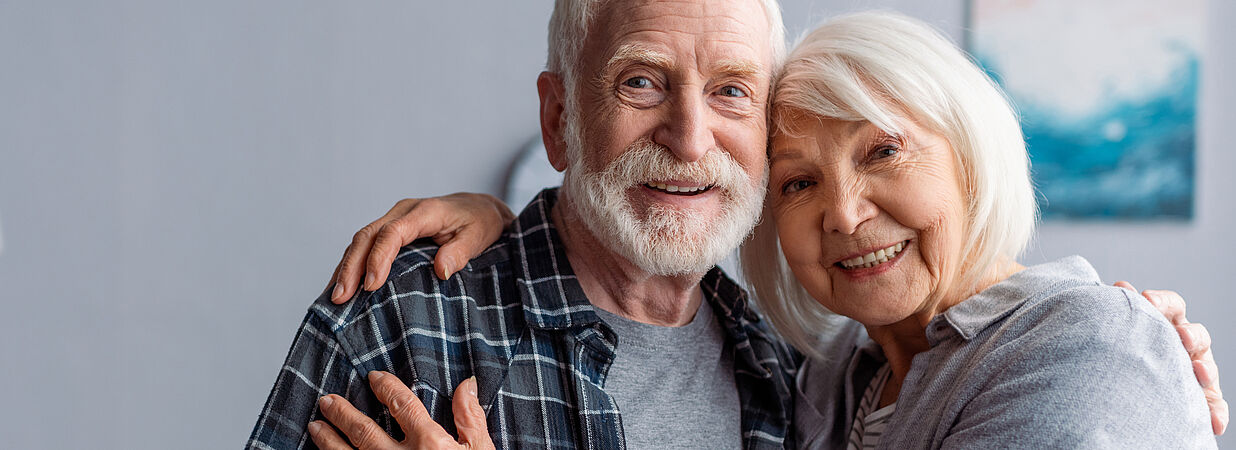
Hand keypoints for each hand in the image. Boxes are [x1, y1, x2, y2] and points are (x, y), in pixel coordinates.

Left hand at [310, 371, 493, 448]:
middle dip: (343, 413)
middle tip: (327, 401)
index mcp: (430, 442)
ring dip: (329, 439)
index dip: (386, 387)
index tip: (373, 378)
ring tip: (316, 426)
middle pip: (365, 430)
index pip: (402, 405)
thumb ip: (470, 418)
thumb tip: (466, 384)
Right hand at [327, 194, 514, 303]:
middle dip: (351, 267)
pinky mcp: (391, 229)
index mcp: (424, 212)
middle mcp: (403, 211)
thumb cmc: (481, 222)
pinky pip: (366, 245)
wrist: (480, 208)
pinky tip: (342, 286)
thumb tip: (441, 270)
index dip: (379, 258)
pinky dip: (352, 265)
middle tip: (341, 298)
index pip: (392, 233)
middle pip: (368, 235)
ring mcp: (394, 219)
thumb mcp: (479, 235)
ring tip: (334, 298)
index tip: (372, 286)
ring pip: (361, 240)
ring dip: (346, 268)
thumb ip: (461, 252)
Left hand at [1116, 281, 1226, 434]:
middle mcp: (1184, 343)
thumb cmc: (1120, 349)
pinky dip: (1215, 413)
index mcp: (1166, 322)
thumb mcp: (1121, 330)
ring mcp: (1194, 369)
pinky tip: (1214, 424)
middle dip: (1190, 334)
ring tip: (1200, 373)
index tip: (1148, 299)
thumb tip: (1121, 285)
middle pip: (1195, 334)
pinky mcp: (1200, 396)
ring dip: (1205, 369)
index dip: (1162, 302)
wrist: (1118, 385)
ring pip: (1207, 367)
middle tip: (1181, 336)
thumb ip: (1122, 311)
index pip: (1171, 306)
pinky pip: (1213, 405)